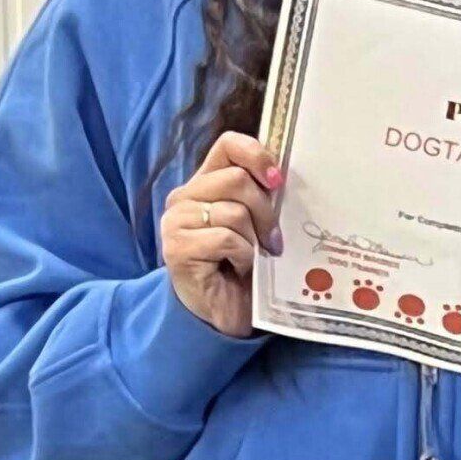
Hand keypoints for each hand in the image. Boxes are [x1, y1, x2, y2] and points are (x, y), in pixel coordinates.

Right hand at [163, 132, 282, 337]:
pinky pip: (227, 238)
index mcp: (205, 184)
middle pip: (237, 180)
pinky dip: (243, 257)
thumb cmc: (241, 269)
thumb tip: (283, 178)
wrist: (220, 315)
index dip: (256, 154)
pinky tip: (240, 269)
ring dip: (253, 240)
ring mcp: (177, 221)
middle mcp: (185, 196)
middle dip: (265, 212)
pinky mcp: (178, 247)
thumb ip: (260, 198)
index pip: (228, 145)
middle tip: (272, 240)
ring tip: (253, 259)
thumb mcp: (255, 226)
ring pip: (234, 211)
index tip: (277, 180)